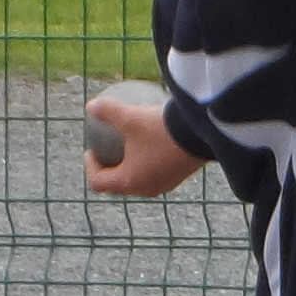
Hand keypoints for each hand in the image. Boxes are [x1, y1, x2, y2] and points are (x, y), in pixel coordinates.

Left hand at [83, 92, 203, 198]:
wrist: (204, 135)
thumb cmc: (162, 129)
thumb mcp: (131, 117)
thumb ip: (109, 112)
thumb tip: (90, 106)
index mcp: (129, 181)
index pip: (99, 182)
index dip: (90, 167)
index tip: (91, 149)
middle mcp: (146, 189)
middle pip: (119, 184)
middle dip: (109, 169)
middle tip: (106, 150)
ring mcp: (165, 184)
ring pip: (140, 179)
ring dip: (130, 165)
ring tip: (129, 145)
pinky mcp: (180, 176)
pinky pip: (157, 170)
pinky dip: (149, 160)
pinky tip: (153, 138)